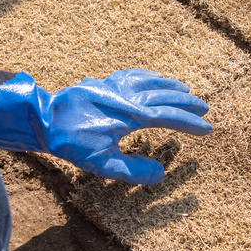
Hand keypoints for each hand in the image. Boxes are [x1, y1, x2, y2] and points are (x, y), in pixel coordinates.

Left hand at [0, 69, 211, 183]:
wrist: (43, 117)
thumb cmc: (72, 142)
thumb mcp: (103, 163)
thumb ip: (133, 171)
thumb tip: (161, 174)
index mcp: (133, 115)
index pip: (170, 118)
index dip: (191, 124)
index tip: (207, 129)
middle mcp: (128, 96)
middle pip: (166, 97)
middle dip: (187, 104)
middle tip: (205, 108)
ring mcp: (116, 87)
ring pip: (151, 82)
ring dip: (171, 87)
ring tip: (186, 91)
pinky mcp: (103, 83)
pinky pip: (133, 75)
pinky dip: (149, 76)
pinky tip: (153, 77)